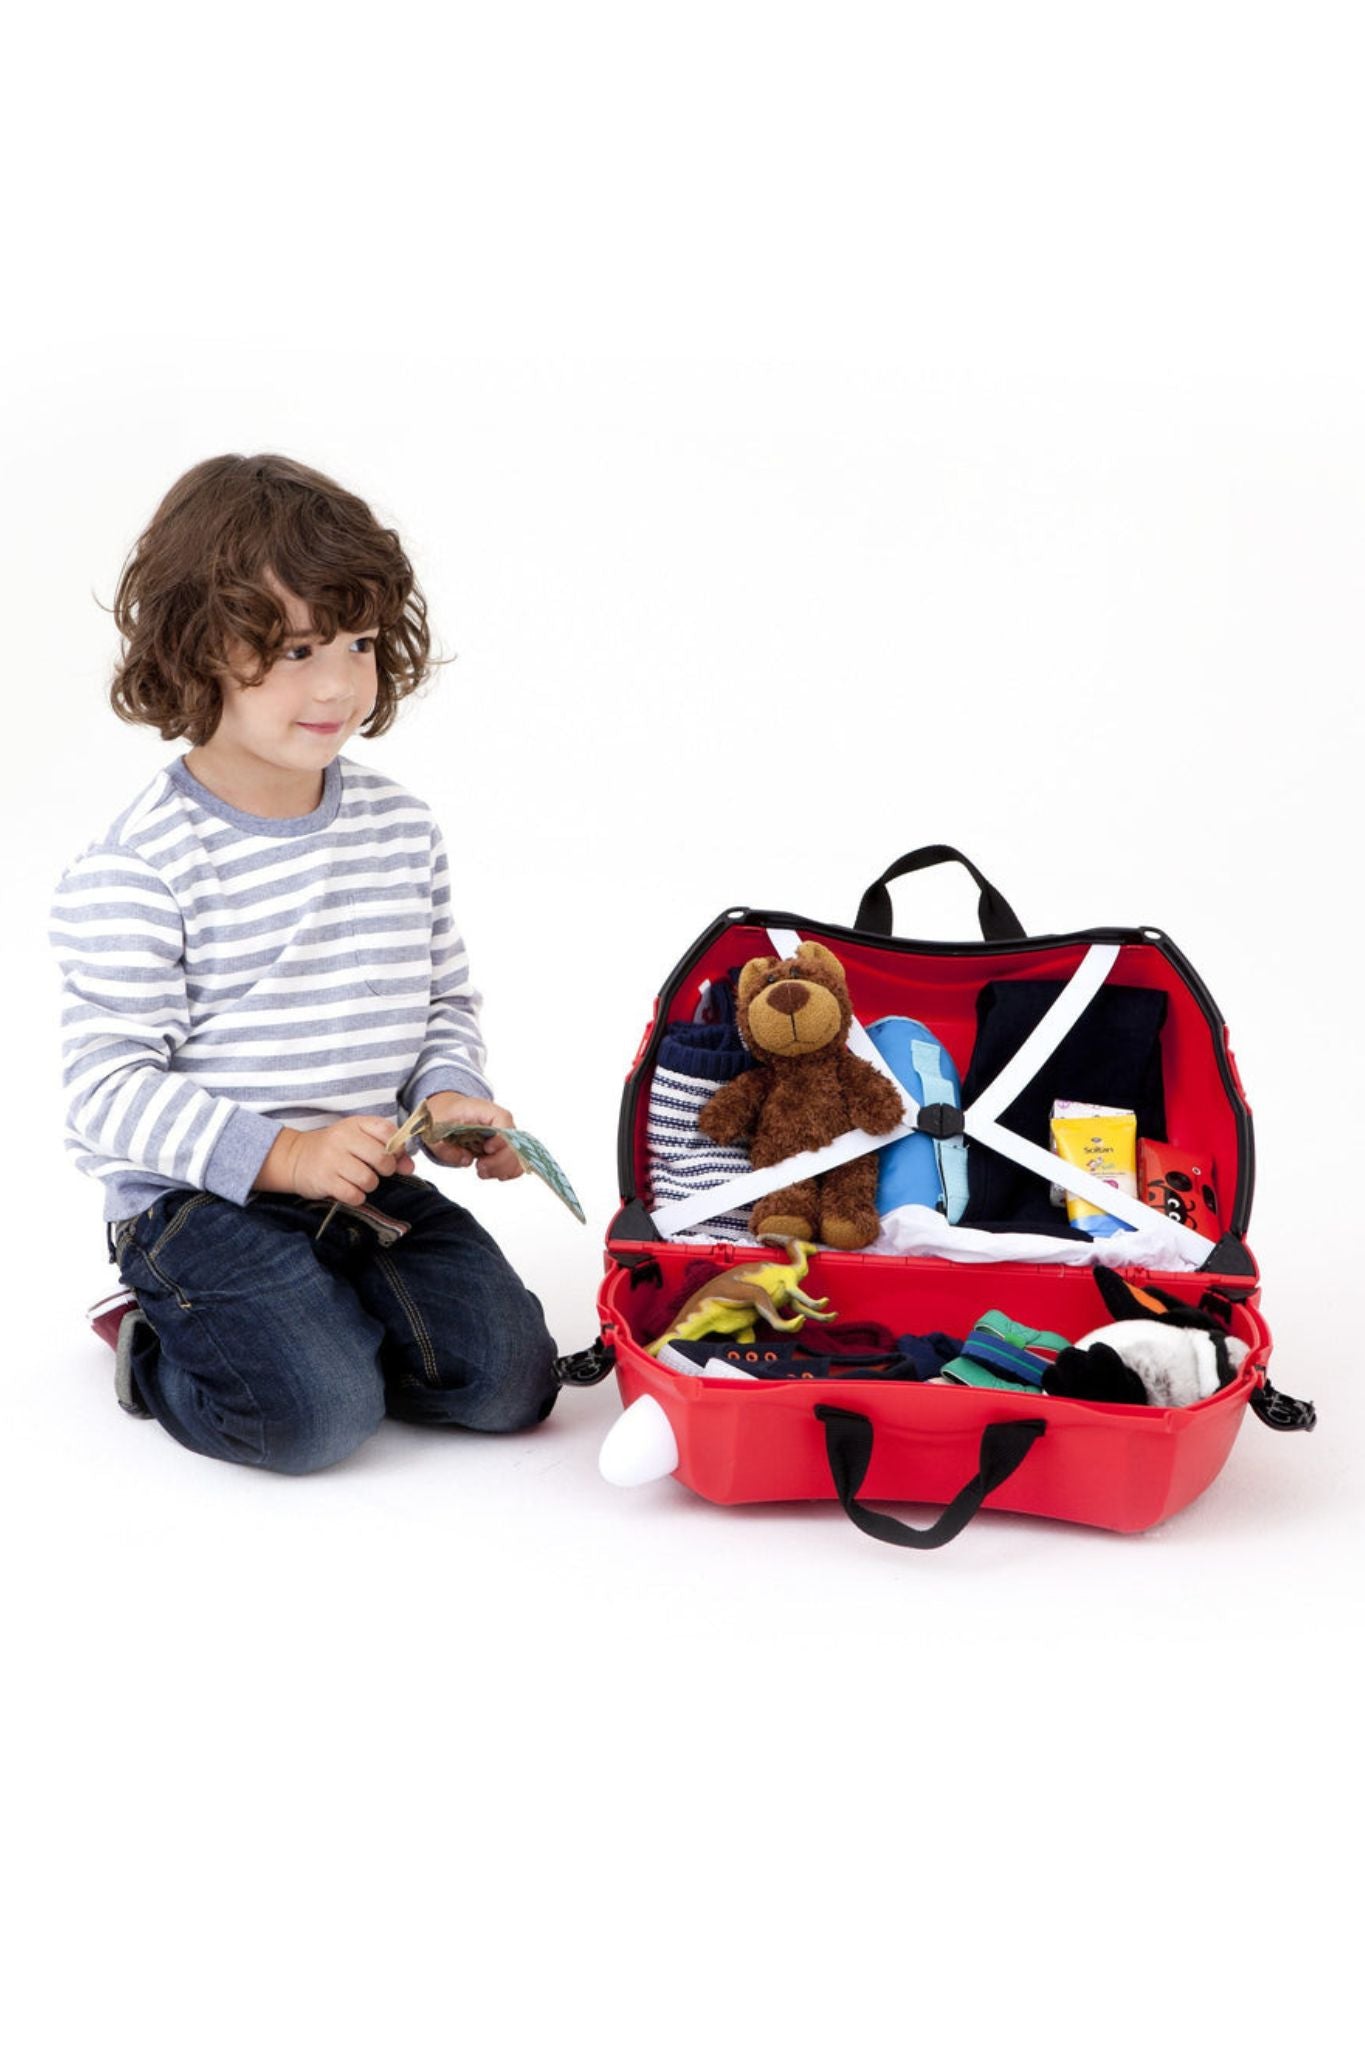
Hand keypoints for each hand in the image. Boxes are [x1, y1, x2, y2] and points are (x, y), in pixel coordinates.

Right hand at [262, 1117, 416, 1205]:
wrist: (296, 1157)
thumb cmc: (335, 1148)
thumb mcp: (359, 1139)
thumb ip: (387, 1149)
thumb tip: (410, 1166)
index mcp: (355, 1124)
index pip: (387, 1131)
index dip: (397, 1148)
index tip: (393, 1156)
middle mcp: (343, 1138)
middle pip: (382, 1158)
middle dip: (386, 1170)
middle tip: (377, 1171)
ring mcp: (332, 1159)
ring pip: (369, 1179)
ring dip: (370, 1185)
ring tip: (360, 1181)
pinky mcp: (324, 1180)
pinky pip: (353, 1195)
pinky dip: (357, 1197)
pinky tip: (350, 1190)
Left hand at [421, 1092, 523, 1181]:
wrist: (446, 1111)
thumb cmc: (442, 1117)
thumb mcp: (433, 1131)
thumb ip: (445, 1148)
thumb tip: (466, 1160)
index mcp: (483, 1109)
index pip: (504, 1120)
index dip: (500, 1138)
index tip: (486, 1149)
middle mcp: (500, 1121)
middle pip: (515, 1143)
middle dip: (499, 1162)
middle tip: (479, 1167)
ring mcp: (504, 1135)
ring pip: (518, 1156)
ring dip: (502, 1169)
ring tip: (481, 1170)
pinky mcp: (504, 1147)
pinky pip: (515, 1163)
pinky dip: (504, 1171)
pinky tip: (488, 1172)